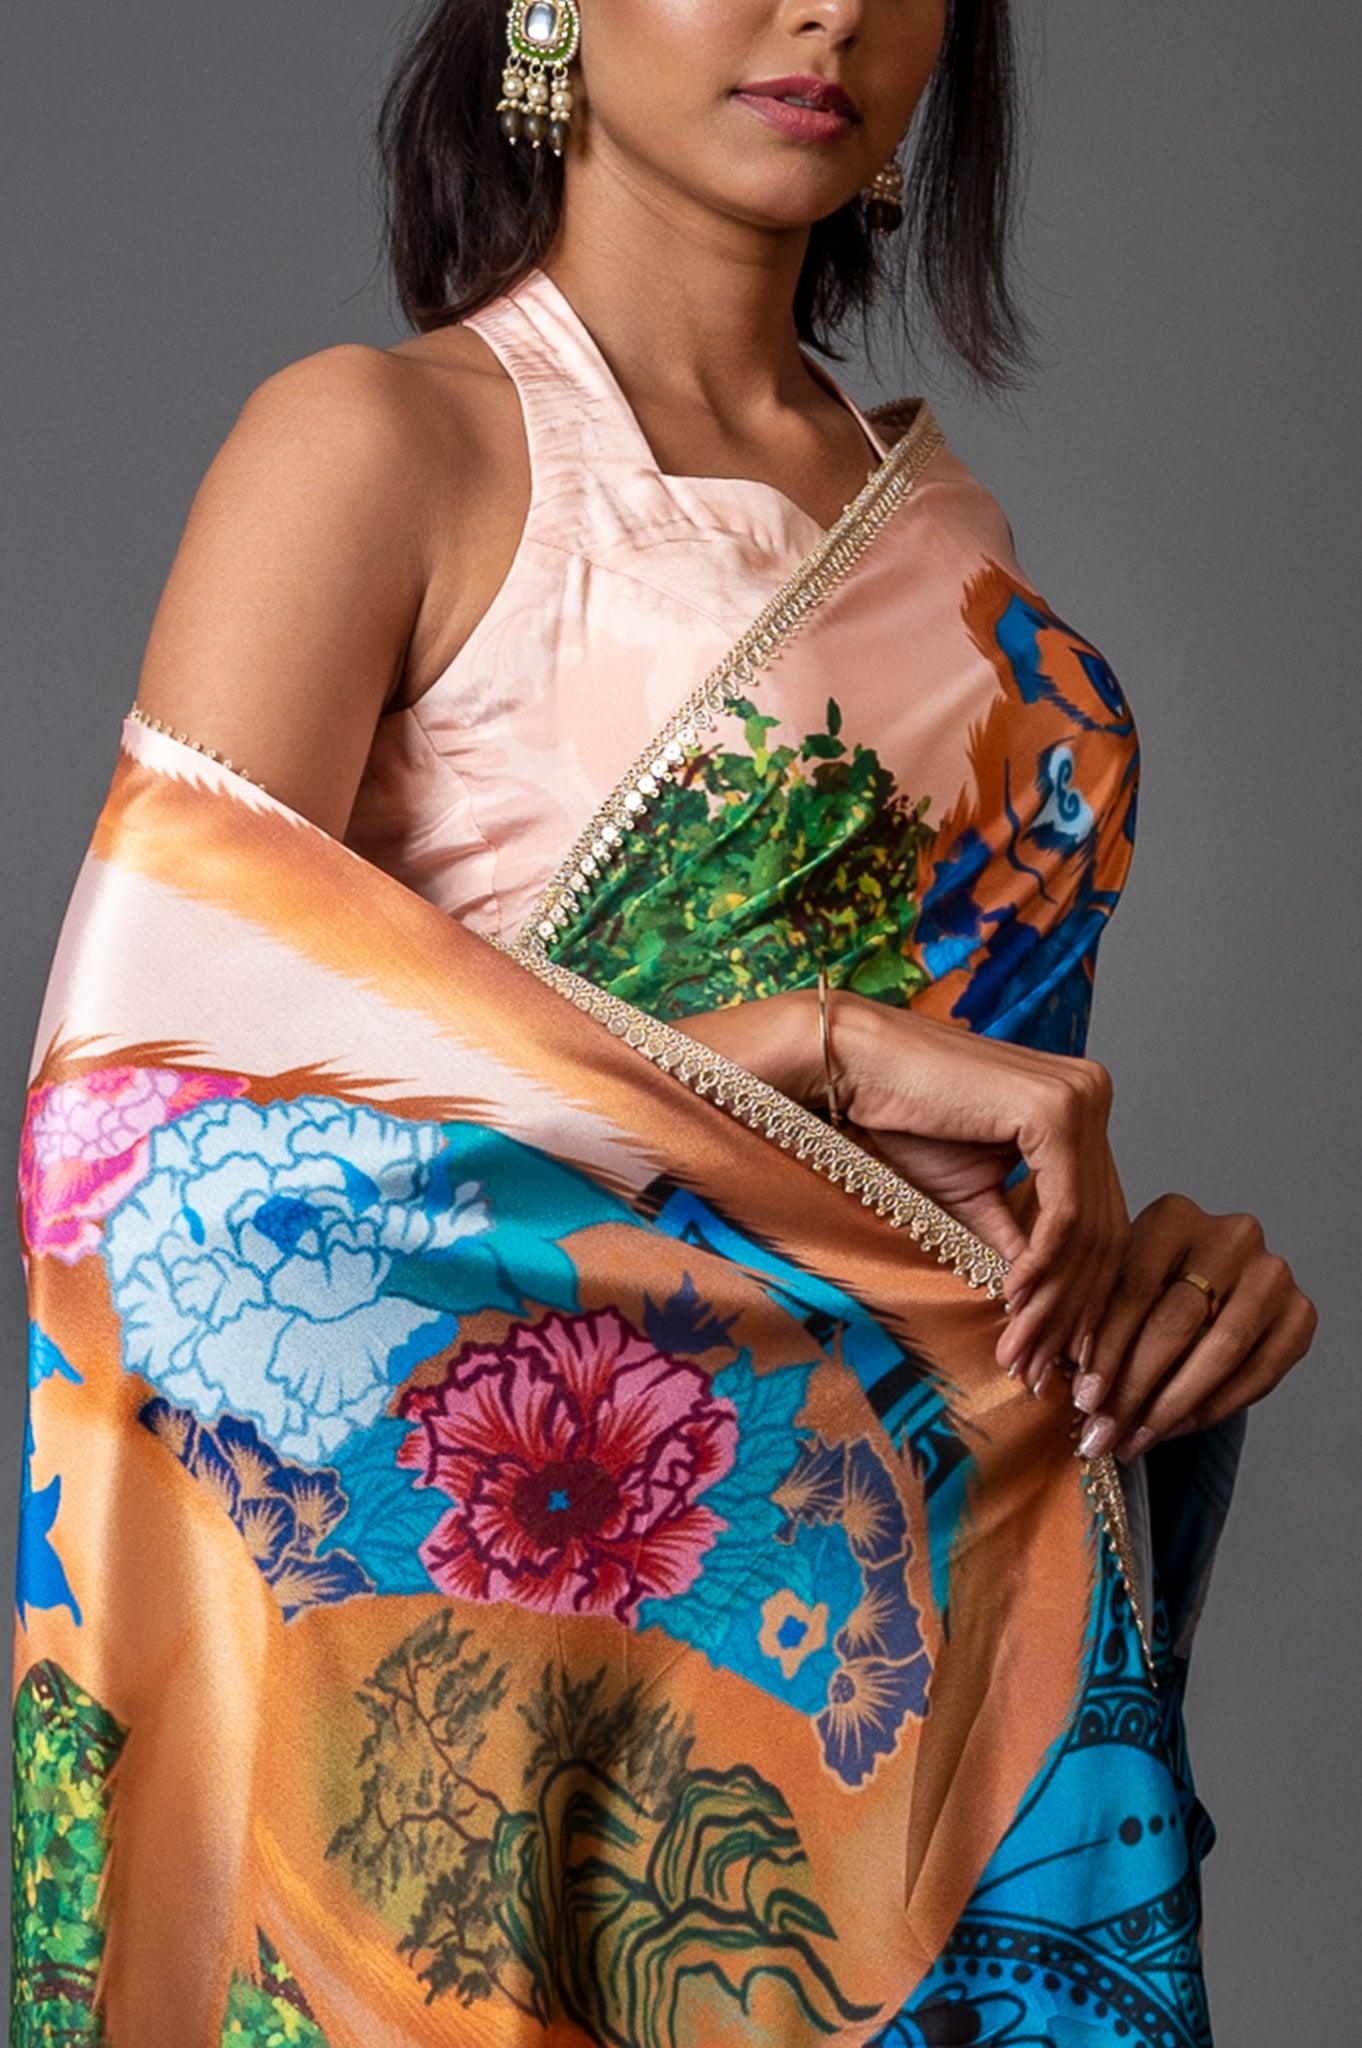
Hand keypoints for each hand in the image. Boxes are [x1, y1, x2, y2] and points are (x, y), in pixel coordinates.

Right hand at [669, 986, 1131, 1390]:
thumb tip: (1049, 1314)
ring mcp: (1082, 1098)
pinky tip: (1014, 1304)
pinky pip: (1065, 1211)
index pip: (1099, 1215)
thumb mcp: (972, 1197)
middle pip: (1103, 1226)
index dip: (1081, 1293)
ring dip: (1055, 1302)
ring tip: (1023, 1353)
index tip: (1056, 1354)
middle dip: (1071, 1310)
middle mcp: (1093, 1094)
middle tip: (1041, 1369)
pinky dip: (1043, 1266)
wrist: (854, 1067)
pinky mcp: (1057, 1111)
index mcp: (1079, 1108)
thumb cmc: (902, 1122)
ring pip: (1088, 1227)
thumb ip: (1017, 1242)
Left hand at [1064, 1191, 1318, 1459]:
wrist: (1216, 1283)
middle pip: (1177, 1321)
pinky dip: (1210, 1409)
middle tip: (1103, 1430)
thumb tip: (1061, 1378)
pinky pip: (1257, 1375)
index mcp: (1175, 1215)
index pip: (1134, 1286)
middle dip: (1134, 1386)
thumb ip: (1095, 1319)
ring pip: (1219, 1351)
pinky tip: (1172, 1430)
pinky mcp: (1300, 1315)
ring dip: (1170, 1406)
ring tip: (1131, 1441)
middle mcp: (1232, 1236)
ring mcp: (1272, 1275)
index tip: (1083, 1398)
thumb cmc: (1151, 1285)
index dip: (1106, 1347)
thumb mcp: (1118, 1282)